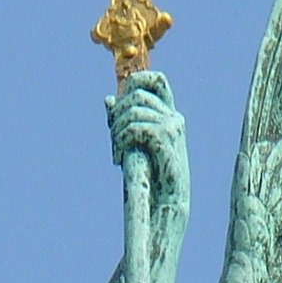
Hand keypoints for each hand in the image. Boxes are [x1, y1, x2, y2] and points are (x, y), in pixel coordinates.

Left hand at [106, 71, 185, 188]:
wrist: (168, 202)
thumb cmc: (153, 176)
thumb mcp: (137, 143)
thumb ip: (125, 121)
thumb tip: (108, 99)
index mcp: (170, 115)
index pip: (158, 80)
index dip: (137, 80)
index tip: (121, 99)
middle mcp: (174, 117)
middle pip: (137, 95)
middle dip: (117, 113)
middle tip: (112, 136)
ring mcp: (172, 127)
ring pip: (134, 111)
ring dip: (117, 130)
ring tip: (115, 152)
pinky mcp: (166, 139)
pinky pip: (135, 128)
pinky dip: (121, 141)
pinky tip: (119, 158)